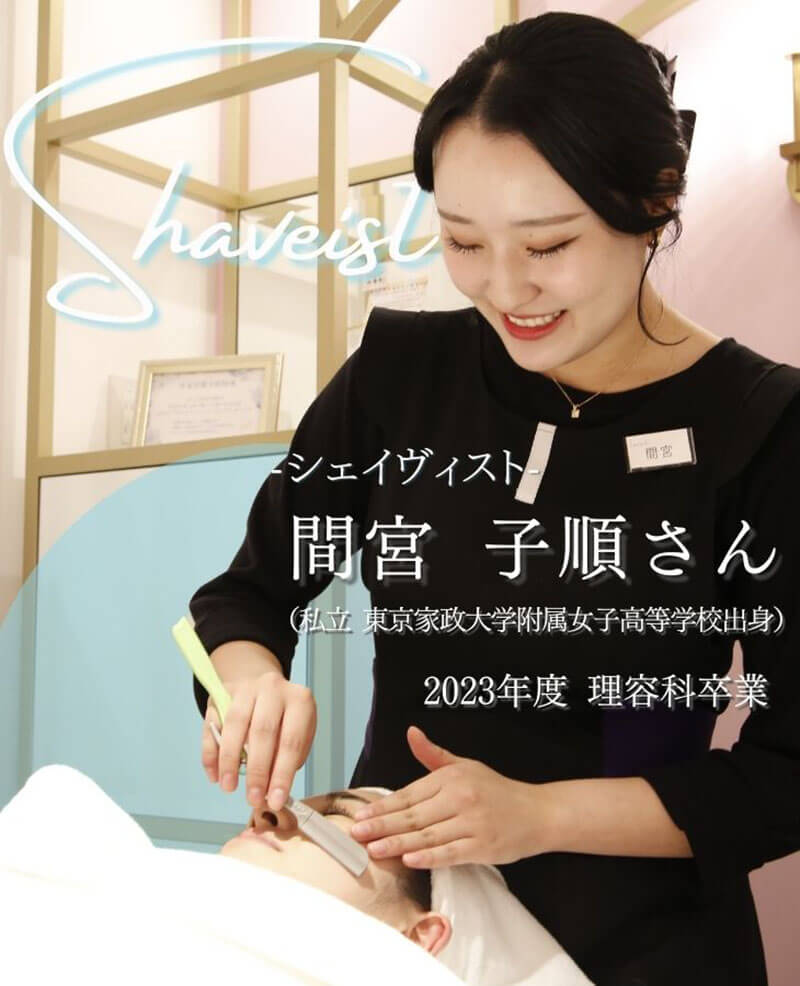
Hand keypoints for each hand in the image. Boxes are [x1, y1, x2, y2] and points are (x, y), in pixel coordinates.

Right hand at [202, 672, 315, 811]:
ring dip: (230, 761)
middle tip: (253, 798)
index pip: (292, 741)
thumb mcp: (297, 732)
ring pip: (235, 725)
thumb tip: (272, 792)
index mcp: (299, 700)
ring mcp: (246, 688)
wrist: (263, 684)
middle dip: (257, 771)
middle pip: (263, 732)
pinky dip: (211, 753)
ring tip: (229, 787)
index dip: (283, 774)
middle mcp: (273, 689)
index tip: (277, 800)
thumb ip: (287, 758)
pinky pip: (213, 725)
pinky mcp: (223, 693)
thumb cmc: (284, 717)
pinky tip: (215, 774)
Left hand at [348, 725, 551, 868]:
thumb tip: (411, 732)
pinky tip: (410, 860)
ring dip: (398, 843)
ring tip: (374, 849)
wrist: (537, 812)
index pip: (409, 794)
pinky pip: (451, 853)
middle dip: (382, 825)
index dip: (383, 807)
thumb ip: (433, 755)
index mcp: (451, 778)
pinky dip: (430, 856)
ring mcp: (472, 823)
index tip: (360, 816)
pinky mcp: (483, 846)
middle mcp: (460, 798)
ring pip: (428, 836)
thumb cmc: (496, 790)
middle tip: (356, 834)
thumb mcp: (465, 766)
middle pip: (413, 816)